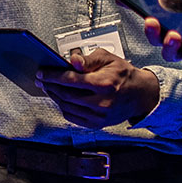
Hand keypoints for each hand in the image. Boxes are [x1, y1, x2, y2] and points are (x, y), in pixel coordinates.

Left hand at [35, 48, 158, 128]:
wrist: (140, 94)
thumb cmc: (124, 74)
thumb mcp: (108, 58)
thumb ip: (88, 59)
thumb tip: (72, 60)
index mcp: (104, 84)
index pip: (71, 80)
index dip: (53, 76)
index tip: (42, 73)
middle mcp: (102, 102)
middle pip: (66, 95)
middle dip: (50, 86)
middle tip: (41, 79)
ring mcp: (99, 116)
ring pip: (68, 107)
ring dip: (55, 96)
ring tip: (49, 87)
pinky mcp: (98, 124)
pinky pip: (73, 117)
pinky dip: (63, 107)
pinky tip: (61, 98)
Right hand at [144, 0, 181, 75]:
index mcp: (175, 25)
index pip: (155, 26)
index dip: (149, 25)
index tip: (146, 16)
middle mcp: (180, 41)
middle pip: (159, 41)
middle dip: (155, 34)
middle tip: (156, 24)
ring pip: (173, 55)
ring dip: (170, 48)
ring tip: (175, 38)